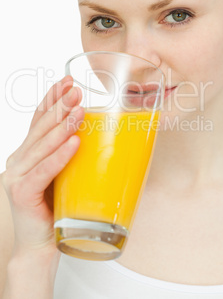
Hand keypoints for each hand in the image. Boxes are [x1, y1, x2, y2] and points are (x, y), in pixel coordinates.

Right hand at [2, 75, 84, 255]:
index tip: (67, 80)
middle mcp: (19, 159)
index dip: (52, 98)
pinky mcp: (21, 193)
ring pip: (42, 145)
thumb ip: (71, 154)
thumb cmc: (58, 207)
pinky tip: (74, 142)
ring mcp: (17, 175)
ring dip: (62, 125)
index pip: (39, 119)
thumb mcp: (65, 173)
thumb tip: (101, 133)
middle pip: (40, 126)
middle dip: (59, 105)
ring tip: (79, 109)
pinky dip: (60, 156)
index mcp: (29, 152)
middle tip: (76, 88)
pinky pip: (44, 170)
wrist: (43, 246)